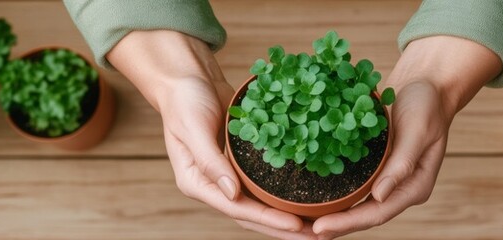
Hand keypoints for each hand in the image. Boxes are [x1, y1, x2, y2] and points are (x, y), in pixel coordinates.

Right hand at [107, 30, 313, 238]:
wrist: (187, 78)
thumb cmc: (184, 100)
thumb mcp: (193, 127)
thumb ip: (211, 161)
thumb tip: (232, 193)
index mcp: (196, 183)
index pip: (237, 209)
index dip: (268, 219)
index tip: (297, 224)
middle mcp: (214, 185)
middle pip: (252, 216)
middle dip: (283, 229)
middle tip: (317, 238)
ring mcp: (229, 176)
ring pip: (261, 204)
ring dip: (287, 216)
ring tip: (318, 227)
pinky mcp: (242, 163)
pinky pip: (265, 183)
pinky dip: (285, 193)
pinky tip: (308, 197)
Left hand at [312, 36, 502, 238]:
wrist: (426, 85)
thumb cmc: (427, 104)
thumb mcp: (418, 131)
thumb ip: (401, 164)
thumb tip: (379, 196)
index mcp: (415, 187)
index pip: (378, 213)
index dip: (348, 222)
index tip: (319, 227)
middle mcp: (399, 189)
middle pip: (364, 216)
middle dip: (334, 226)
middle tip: (301, 232)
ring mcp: (387, 180)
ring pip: (356, 205)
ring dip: (331, 215)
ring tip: (301, 225)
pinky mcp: (375, 168)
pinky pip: (352, 187)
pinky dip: (334, 194)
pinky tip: (311, 198)